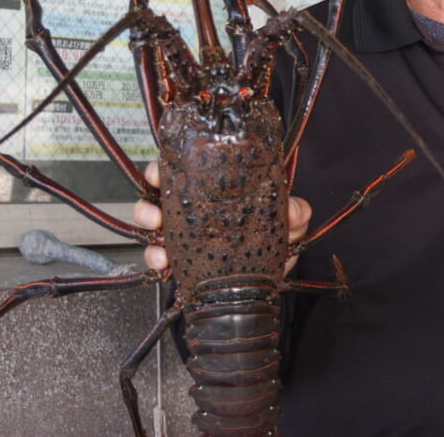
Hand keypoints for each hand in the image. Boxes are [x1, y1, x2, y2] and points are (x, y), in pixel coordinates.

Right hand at [132, 161, 312, 274]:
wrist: (274, 278)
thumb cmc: (276, 239)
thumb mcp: (289, 223)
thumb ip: (295, 213)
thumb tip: (294, 210)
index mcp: (217, 190)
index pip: (185, 169)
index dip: (166, 167)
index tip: (159, 173)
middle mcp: (195, 208)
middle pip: (158, 196)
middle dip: (148, 203)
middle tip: (155, 214)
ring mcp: (186, 234)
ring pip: (153, 225)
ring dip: (149, 233)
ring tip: (158, 240)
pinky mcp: (182, 259)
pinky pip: (159, 256)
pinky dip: (156, 258)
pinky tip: (164, 262)